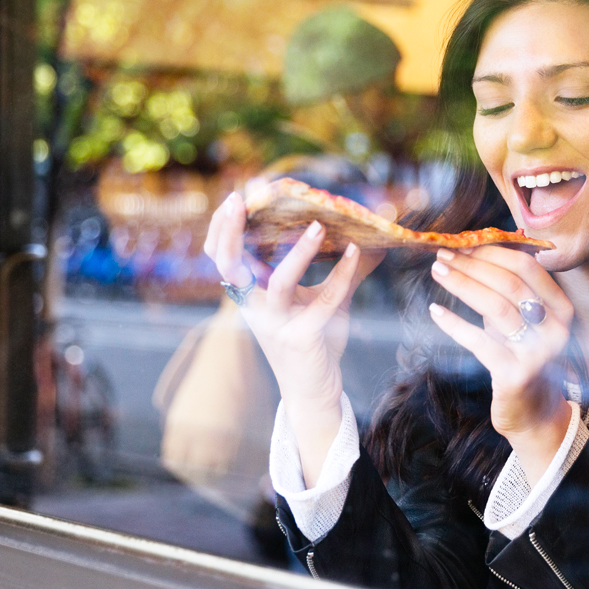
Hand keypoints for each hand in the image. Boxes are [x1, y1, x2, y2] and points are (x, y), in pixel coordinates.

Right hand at [204, 192, 383, 482]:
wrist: (315, 388)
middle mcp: (257, 306)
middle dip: (229, 232)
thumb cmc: (314, 339)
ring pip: (280, 283)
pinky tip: (357, 253)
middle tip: (240, 200)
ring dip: (300, 253)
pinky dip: (342, 275)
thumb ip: (339, 269)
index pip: (223, 257)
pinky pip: (323, 302)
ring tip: (318, 226)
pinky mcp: (302, 338)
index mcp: (252, 294)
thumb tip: (366, 235)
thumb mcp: (321, 298)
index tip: (233, 200)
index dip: (221, 230)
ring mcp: (277, 323)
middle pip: (230, 265)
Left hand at [428, 245, 573, 483]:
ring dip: (463, 285)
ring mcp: (537, 352)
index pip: (527, 266)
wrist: (533, 411)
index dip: (492, 252)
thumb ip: (509, 290)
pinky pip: (479, 342)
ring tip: (438, 272)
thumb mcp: (523, 319)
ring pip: (496, 307)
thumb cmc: (522, 355)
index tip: (463, 244)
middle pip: (510, 283)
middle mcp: (555, 328)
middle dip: (472, 265)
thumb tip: (471, 251)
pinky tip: (435, 311)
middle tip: (443, 255)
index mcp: (560, 307)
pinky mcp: (515, 374)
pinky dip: (454, 324)